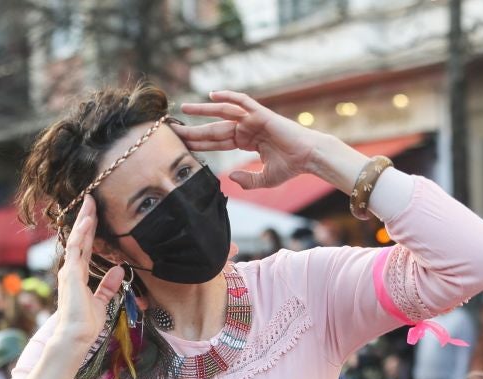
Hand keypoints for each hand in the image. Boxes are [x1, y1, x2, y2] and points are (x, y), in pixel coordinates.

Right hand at [55, 194, 124, 347]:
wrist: (76, 336)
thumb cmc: (86, 323)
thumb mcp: (102, 301)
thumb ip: (109, 285)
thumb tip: (120, 269)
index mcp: (78, 275)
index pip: (84, 247)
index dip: (89, 231)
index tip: (95, 215)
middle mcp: (71, 270)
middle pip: (79, 238)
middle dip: (85, 219)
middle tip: (91, 199)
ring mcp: (69, 270)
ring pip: (76, 238)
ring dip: (83, 220)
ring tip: (90, 202)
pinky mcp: (70, 273)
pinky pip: (76, 248)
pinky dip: (82, 233)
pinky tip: (88, 220)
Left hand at [175, 90, 323, 190]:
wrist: (309, 158)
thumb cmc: (290, 167)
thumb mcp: (264, 179)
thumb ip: (246, 180)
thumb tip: (230, 178)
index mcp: (246, 141)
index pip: (216, 143)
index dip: (199, 143)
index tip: (180, 144)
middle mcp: (246, 128)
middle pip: (214, 128)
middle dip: (194, 129)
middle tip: (173, 128)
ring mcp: (253, 120)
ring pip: (223, 112)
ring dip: (203, 109)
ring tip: (184, 108)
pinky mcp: (261, 114)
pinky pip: (241, 101)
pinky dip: (228, 95)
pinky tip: (211, 94)